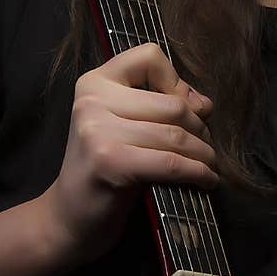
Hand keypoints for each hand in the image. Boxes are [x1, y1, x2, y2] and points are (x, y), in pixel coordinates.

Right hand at [40, 42, 216, 265]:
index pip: (149, 57)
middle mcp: (91, 100)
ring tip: (208, 166)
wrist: (68, 218)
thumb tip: (205, 104)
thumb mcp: (124, 126)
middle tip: (205, 148)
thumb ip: (159, 106)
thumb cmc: (103, 170)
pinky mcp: (110, 162)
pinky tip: (205, 181)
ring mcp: (97, 131)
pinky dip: (197, 173)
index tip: (183, 110)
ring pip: (175, 134)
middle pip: (172, 103)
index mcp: (94, 82)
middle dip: (199, 128)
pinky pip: (171, 162)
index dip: (176, 82)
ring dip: (203, 153)